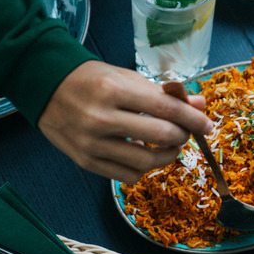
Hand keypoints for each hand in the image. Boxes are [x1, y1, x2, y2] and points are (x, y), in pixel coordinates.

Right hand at [37, 60, 212, 183]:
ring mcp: (92, 143)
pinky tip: (144, 156)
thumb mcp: (127, 78)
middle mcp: (101, 118)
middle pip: (161, 137)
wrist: (46, 87)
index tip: (207, 125)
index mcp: (114, 90)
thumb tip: (199, 105)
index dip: (193, 119)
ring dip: (167, 156)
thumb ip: (164, 94)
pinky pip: (126, 176)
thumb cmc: (92, 80)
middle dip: (182, 136)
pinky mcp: (85, 161)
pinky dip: (143, 169)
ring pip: (145, 163)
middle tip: (185, 133)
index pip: (167, 109)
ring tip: (170, 147)